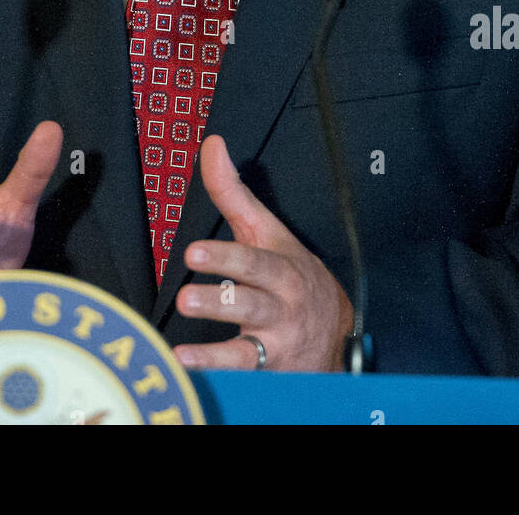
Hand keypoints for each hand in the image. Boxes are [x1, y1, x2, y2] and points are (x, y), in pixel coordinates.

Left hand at [172, 135, 353, 370]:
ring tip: (184, 345)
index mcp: (280, 267)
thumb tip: (212, 145)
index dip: (225, 256)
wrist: (334, 331)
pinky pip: (241, 373)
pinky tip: (185, 364)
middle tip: (186, 297)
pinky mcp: (266, 370)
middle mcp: (280, 306)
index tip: (194, 251)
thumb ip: (233, 192)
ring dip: (214, 347)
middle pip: (250, 302)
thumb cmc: (290, 274)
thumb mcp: (267, 232)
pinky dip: (214, 370)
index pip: (253, 261)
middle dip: (219, 300)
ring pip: (247, 345)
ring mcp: (274, 341)